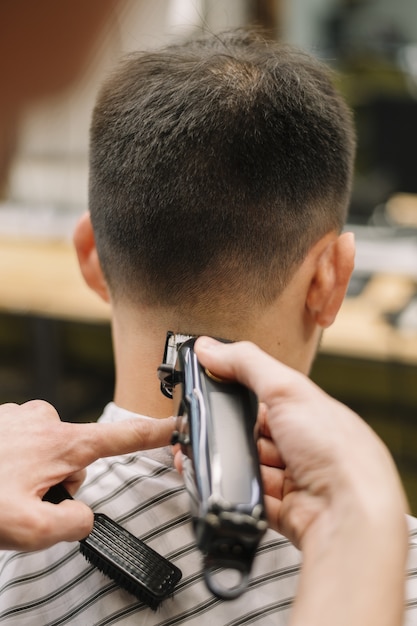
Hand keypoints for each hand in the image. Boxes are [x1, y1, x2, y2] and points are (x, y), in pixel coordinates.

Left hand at [0, 400, 173, 550]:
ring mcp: (22, 415)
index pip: (125, 436)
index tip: (178, 425)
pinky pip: (26, 445)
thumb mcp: (30, 530)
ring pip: (49, 454)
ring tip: (5, 491)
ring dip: (34, 474)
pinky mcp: (5, 419)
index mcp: (61, 442)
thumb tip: (83, 517)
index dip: (157, 432)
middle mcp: (45, 420)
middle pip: (77, 459)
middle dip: (59, 484)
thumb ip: (73, 524)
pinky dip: (17, 464)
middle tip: (26, 502)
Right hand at [193, 337, 407, 625]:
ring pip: (252, 468)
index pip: (270, 398)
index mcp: (312, 414)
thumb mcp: (286, 390)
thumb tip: (210, 347)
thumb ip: (247, 365)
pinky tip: (227, 486)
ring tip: (214, 458)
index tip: (212, 389)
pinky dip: (236, 493)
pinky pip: (252, 499)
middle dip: (232, 433)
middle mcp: (308, 446)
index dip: (241, 394)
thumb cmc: (336, 451)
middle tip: (208, 428)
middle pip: (257, 435)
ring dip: (231, 464)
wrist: (349, 517)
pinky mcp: (286, 512)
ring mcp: (297, 481)